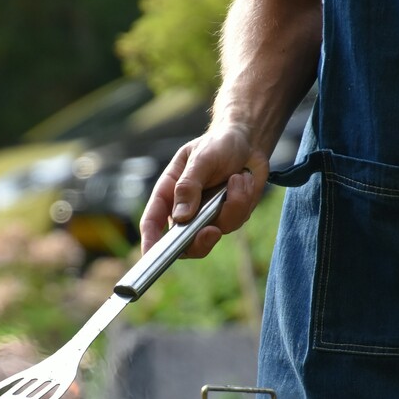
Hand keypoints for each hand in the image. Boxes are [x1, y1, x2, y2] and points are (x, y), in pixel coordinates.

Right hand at [139, 126, 269, 257]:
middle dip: (199, 242)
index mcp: (168, 193)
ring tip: (237, 178)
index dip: (150, 241)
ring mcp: (207, 216)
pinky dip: (243, 201)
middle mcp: (185, 210)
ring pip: (215, 232)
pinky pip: (236, 221)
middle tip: (212, 231)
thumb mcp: (201, 158)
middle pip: (183, 243)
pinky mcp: (229, 217)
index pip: (153, 222)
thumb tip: (181, 217)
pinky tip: (244, 180)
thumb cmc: (217, 145)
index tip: (151, 256)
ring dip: (231, 206)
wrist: (248, 142)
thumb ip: (189, 186)